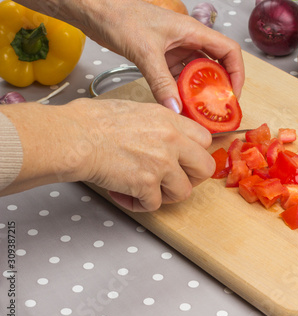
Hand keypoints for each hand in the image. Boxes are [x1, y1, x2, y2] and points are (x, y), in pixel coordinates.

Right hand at [71, 98, 215, 211]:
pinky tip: (124, 194)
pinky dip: (139, 204)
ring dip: (164, 195)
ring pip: (183, 192)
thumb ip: (159, 125)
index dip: (196, 154)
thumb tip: (167, 136)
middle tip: (173, 181)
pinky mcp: (147, 184)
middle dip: (191, 178)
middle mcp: (172, 141)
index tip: (186, 161)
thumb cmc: (92, 122)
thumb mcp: (136, 110)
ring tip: (145, 190)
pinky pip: (154, 204)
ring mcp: (162, 163)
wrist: (74, 137)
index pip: (205, 140)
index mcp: (169, 120)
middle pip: (205, 168)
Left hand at [78, 0, 244, 111]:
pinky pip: (178, 76)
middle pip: (216, 64)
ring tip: (200, 111)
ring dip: (199, 90)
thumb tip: (175, 109)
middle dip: (219, 86)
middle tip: (217, 108)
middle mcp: (188, 40)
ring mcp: (175, 49)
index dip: (236, 73)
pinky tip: (179, 104)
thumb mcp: (145, 52)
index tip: (232, 94)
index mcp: (193, 31)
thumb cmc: (120, 17)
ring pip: (197, 73)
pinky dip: (181, 90)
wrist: (95, 11)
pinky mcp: (162, 57)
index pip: (229, 51)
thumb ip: (161, 82)